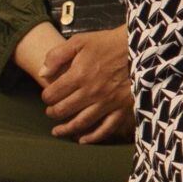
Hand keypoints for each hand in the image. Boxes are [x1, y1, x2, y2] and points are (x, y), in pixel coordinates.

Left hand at [38, 27, 134, 143]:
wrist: (140, 46)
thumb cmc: (109, 43)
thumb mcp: (79, 41)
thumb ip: (57, 56)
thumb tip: (42, 73)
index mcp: (79, 75)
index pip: (52, 94)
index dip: (46, 96)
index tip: (47, 96)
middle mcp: (92, 92)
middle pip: (64, 110)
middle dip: (53, 112)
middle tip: (51, 112)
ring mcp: (108, 102)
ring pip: (81, 122)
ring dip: (66, 129)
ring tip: (57, 131)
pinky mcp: (123, 107)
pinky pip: (107, 127)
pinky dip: (93, 137)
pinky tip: (83, 140)